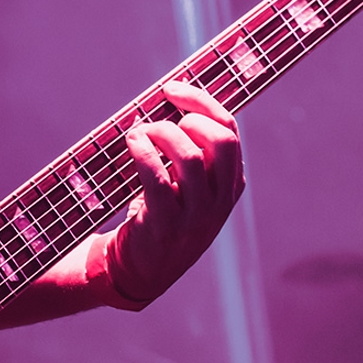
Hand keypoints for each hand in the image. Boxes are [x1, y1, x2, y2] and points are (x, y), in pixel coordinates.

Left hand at [108, 80, 244, 302]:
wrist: (143, 273)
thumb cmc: (161, 218)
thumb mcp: (188, 190)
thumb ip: (189, 154)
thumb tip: (165, 102)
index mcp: (230, 185)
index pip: (229, 130)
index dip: (201, 102)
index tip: (172, 89)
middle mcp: (220, 201)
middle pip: (221, 140)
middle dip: (190, 116)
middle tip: (161, 118)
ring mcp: (196, 216)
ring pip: (189, 156)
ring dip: (160, 133)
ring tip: (140, 132)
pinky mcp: (167, 226)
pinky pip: (157, 178)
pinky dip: (142, 152)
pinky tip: (132, 143)